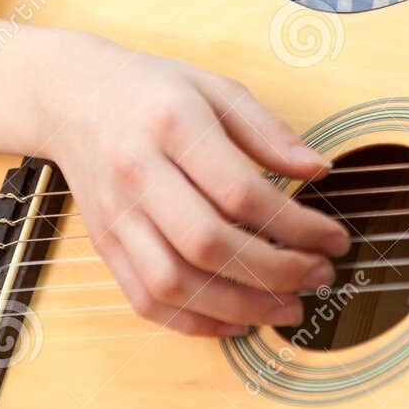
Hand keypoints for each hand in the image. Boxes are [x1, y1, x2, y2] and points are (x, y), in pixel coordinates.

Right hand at [43, 31, 348, 337]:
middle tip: (319, 275)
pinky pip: (146, 299)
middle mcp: (138, 173)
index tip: (334, 238)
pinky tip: (238, 320)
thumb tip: (319, 170)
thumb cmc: (154, 91)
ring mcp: (117, 215)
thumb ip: (268, 131)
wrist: (74, 97)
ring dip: (239, 306)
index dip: (297, 225)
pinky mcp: (106, 244)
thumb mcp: (216, 87)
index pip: (241, 192)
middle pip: (208, 243)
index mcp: (172, 125)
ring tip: (288, 308)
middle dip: (275, 271)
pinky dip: (195, 321)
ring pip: (175, 281)